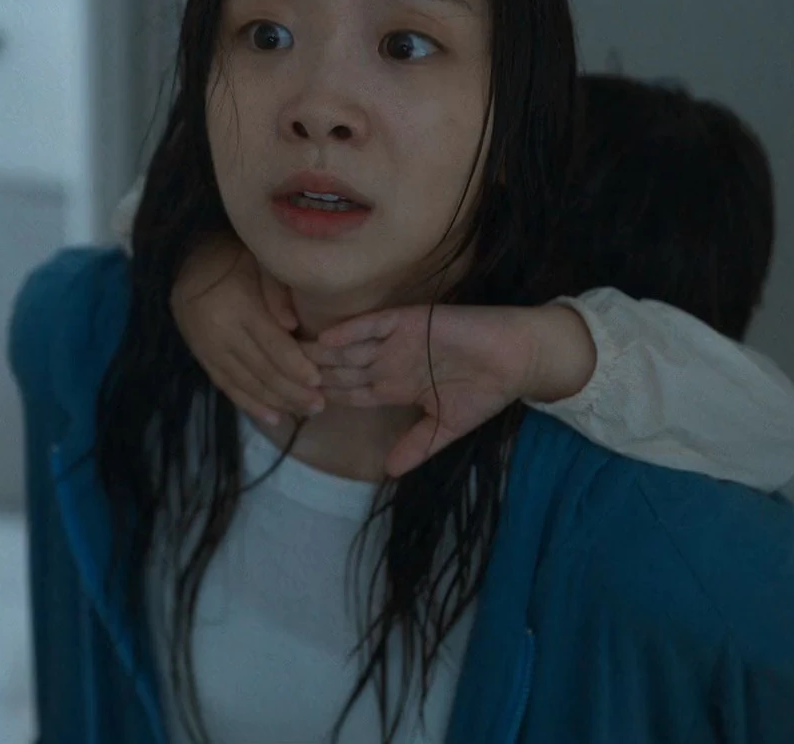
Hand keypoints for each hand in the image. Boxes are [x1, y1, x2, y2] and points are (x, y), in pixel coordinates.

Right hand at [171, 233, 323, 424]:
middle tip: (320, 405)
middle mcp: (221, 333)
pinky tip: (273, 417)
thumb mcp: (259, 264)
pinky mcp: (202, 359)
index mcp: (239, 307)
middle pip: (262, 370)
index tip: (319, 381)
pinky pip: (228, 387)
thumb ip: (277, 292)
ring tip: (305, 412)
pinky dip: (251, 405)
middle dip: (293, 391)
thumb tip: (293, 325)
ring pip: (247, 384)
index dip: (296, 366)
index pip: (272, 344)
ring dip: (277, 401)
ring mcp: (209, 350)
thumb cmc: (232, 260)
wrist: (184, 264)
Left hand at [310, 304, 594, 476]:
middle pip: (341, 369)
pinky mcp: (410, 321)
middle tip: (276, 379)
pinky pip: (374, 324)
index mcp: (395, 385)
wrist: (517, 359)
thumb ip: (417, 445)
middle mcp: (390, 361)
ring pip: (350, 347)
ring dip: (323, 354)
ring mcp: (398, 340)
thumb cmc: (486, 391)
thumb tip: (388, 473)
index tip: (292, 406)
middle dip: (312, 375)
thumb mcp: (446, 427)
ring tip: (290, 358)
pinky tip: (327, 338)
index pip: (350, 393)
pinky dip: (351, 330)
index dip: (325, 398)